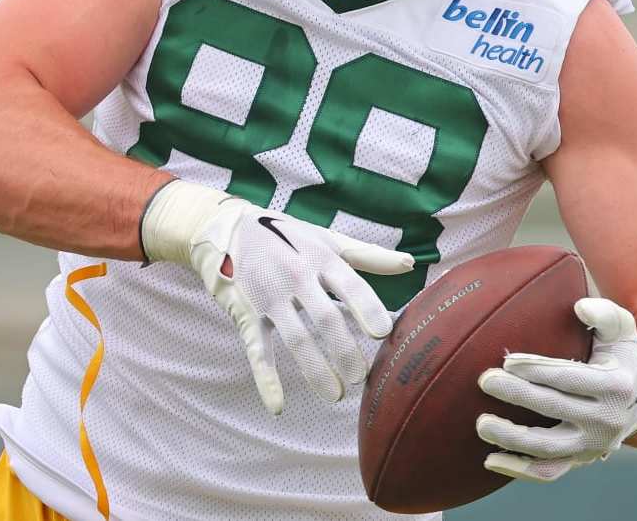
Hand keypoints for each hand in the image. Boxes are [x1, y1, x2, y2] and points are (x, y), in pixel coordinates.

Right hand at [140, 180, 413, 413]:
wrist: (227, 229)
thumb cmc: (288, 236)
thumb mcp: (327, 240)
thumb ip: (368, 256)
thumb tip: (409, 264)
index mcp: (321, 258)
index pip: (350, 285)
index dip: (366, 309)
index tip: (383, 333)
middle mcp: (297, 277)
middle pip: (326, 318)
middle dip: (345, 350)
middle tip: (362, 377)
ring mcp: (270, 297)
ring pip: (296, 338)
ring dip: (316, 369)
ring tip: (336, 395)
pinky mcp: (248, 314)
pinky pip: (258, 350)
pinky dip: (266, 379)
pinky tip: (278, 406)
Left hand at [475, 298, 636, 481]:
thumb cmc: (618, 358)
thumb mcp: (622, 331)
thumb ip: (605, 314)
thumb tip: (580, 306)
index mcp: (614, 386)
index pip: (570, 379)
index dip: (537, 370)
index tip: (508, 360)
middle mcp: (604, 420)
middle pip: (554, 409)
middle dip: (517, 395)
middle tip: (485, 380)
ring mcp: (590, 446)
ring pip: (547, 448)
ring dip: (511, 438)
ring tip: (481, 423)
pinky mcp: (578, 461)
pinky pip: (546, 472)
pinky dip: (518, 470)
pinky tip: (489, 460)